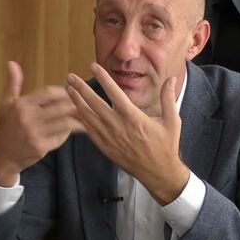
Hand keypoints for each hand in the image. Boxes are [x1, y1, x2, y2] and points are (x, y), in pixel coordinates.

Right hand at [0, 61, 84, 186]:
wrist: (3, 155)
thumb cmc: (7, 127)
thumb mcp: (7, 104)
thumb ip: (13, 83)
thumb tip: (12, 62)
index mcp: (21, 105)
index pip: (48, 92)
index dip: (63, 91)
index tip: (71, 92)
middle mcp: (28, 118)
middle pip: (60, 107)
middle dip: (75, 104)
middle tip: (84, 103)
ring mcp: (35, 134)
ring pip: (65, 123)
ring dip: (77, 119)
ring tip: (85, 115)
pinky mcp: (41, 147)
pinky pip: (61, 137)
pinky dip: (69, 132)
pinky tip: (76, 129)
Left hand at [66, 63, 189, 204]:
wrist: (158, 173)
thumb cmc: (165, 146)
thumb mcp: (172, 121)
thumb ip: (168, 99)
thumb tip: (171, 80)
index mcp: (133, 117)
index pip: (114, 93)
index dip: (102, 78)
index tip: (93, 66)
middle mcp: (118, 126)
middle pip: (94, 103)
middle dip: (81, 89)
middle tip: (70, 77)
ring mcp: (109, 138)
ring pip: (88, 117)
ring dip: (76, 102)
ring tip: (67, 90)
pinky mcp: (105, 147)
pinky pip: (89, 131)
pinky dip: (79, 120)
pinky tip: (72, 111)